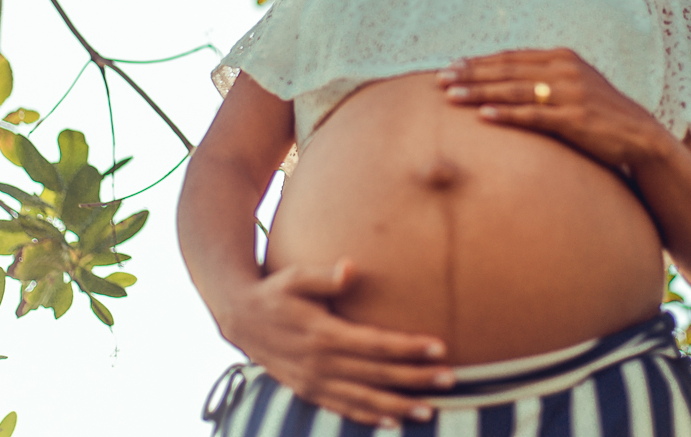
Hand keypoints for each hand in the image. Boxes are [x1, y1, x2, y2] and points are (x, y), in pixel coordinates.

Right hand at [221, 258, 453, 426]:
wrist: (239, 319)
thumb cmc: (275, 291)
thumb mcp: (295, 276)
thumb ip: (324, 276)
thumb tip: (350, 268)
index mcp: (323, 334)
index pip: (375, 344)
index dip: (408, 347)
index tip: (439, 346)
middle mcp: (321, 363)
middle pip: (378, 374)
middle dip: (416, 378)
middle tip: (450, 379)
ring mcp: (314, 381)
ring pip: (364, 398)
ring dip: (399, 405)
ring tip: (431, 409)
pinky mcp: (308, 390)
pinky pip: (343, 408)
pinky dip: (368, 416)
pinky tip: (392, 421)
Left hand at [436, 48, 669, 168]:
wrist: (639, 134)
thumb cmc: (597, 112)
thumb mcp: (571, 85)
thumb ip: (542, 78)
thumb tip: (503, 79)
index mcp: (561, 57)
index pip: (510, 58)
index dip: (478, 62)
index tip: (449, 67)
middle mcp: (564, 70)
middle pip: (507, 70)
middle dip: (470, 75)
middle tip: (439, 80)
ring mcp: (570, 93)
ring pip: (515, 91)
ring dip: (480, 93)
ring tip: (452, 97)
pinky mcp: (575, 118)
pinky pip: (534, 116)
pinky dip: (507, 115)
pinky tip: (484, 117)